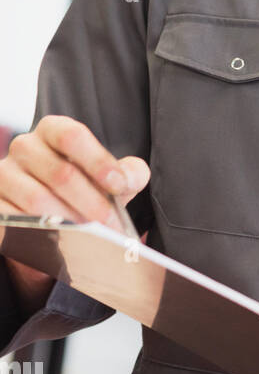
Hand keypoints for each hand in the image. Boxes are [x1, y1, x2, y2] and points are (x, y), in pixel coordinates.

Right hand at [0, 115, 148, 234]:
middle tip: (111, 225)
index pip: (72, 136)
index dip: (98, 160)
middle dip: (91, 202)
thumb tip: (130, 178)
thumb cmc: (81, 185)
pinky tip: (60, 242)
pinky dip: (40, 233)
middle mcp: (24, 147)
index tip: (119, 185)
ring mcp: (4, 175)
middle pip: (60, 173)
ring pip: (37, 200)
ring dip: (69, 221)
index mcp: (52, 130)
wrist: (48, 210)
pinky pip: (14, 220)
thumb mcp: (107, 174)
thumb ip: (128, 172)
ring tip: (92, 237)